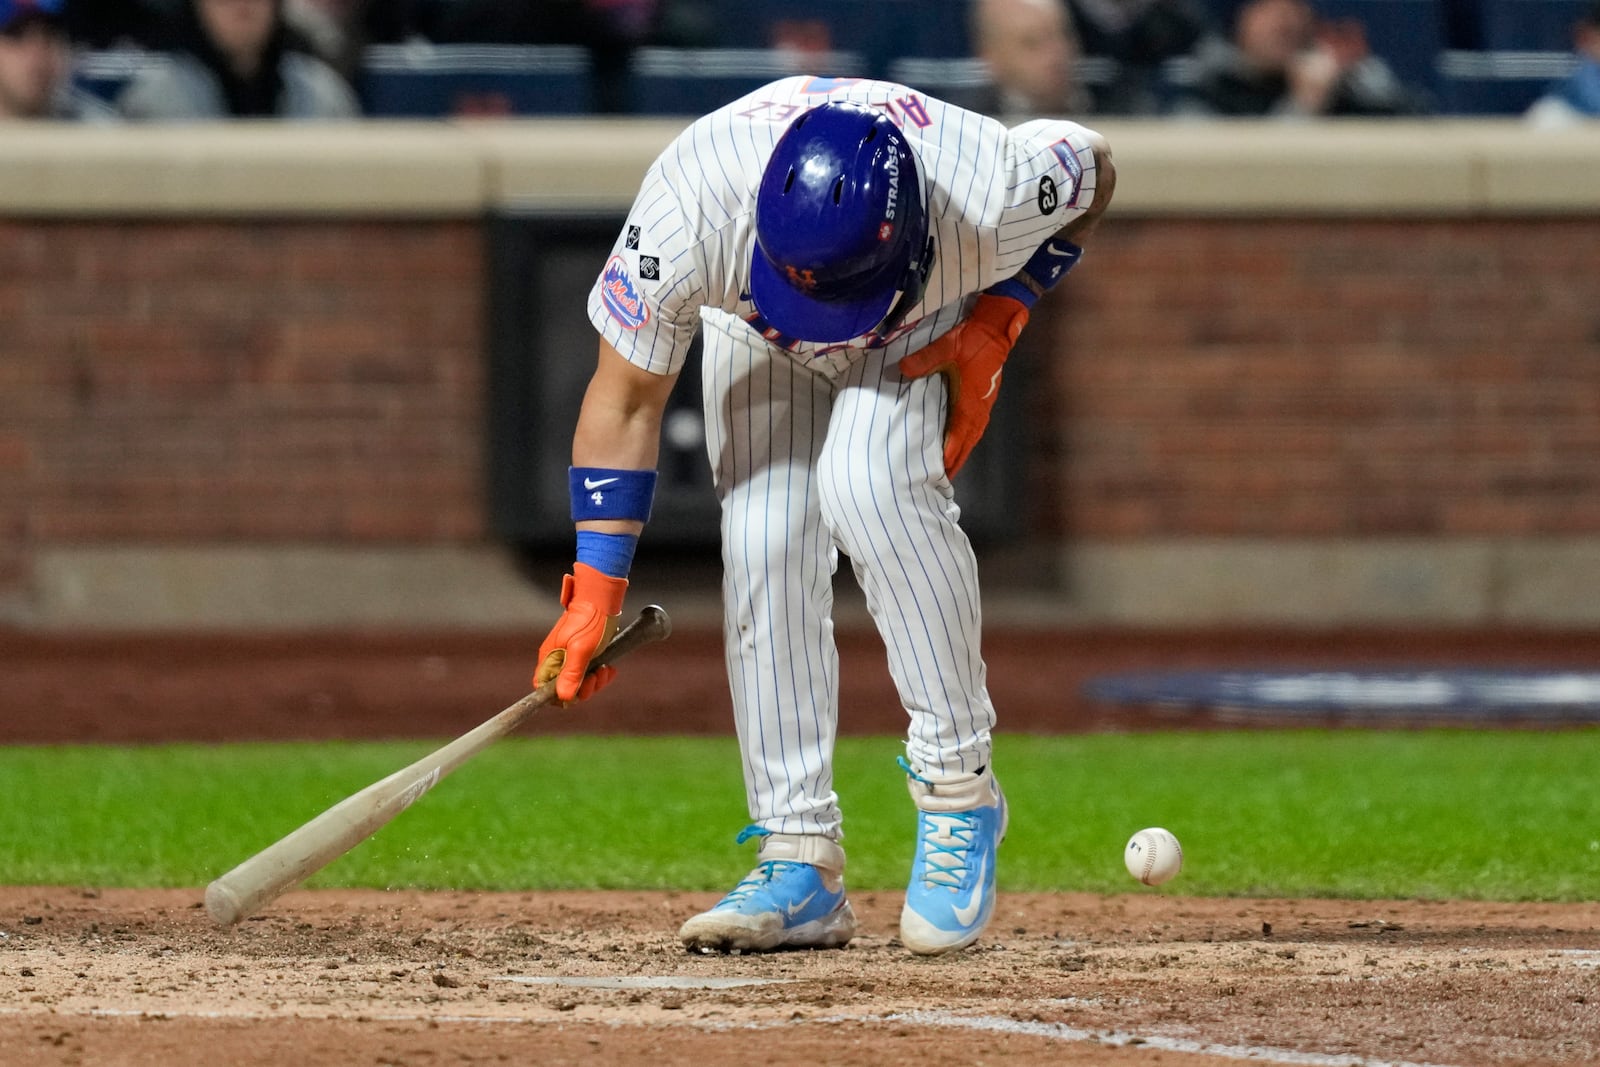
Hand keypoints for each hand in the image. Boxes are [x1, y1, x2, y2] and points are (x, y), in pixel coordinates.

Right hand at [535, 562, 627, 702]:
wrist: (602, 597)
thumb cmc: (590, 619)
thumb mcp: (581, 650)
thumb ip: (571, 674)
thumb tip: (564, 697)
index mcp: (550, 658)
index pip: (544, 688)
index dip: (560, 696)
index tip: (578, 692)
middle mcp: (557, 658)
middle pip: (565, 687)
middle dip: (584, 687)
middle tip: (597, 675)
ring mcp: (570, 655)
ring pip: (580, 681)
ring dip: (596, 680)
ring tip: (606, 669)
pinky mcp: (584, 652)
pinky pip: (589, 671)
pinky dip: (600, 673)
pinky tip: (610, 668)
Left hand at [897, 293, 1028, 476]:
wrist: (996, 327)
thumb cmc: (972, 338)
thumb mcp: (946, 347)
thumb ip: (924, 360)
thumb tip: (901, 370)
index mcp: (969, 403)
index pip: (956, 437)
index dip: (947, 456)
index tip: (937, 473)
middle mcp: (978, 409)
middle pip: (965, 444)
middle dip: (954, 463)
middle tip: (940, 482)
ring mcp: (983, 404)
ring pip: (971, 437)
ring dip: (961, 453)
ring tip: (948, 468)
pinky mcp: (983, 398)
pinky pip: (974, 426)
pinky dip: (965, 439)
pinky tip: (958, 441)